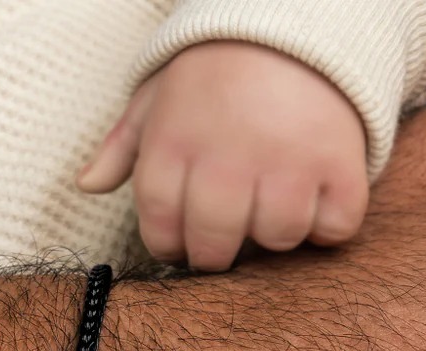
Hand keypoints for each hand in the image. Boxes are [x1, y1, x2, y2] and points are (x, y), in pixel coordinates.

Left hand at [76, 41, 368, 269]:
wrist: (295, 16)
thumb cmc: (215, 73)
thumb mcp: (157, 99)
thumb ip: (122, 147)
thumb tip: (86, 185)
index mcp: (173, 148)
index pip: (160, 232)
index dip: (171, 247)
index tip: (182, 241)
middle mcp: (226, 160)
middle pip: (215, 249)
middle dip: (218, 252)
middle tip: (228, 231)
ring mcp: (286, 162)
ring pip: (277, 240)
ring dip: (277, 233)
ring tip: (274, 202)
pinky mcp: (339, 163)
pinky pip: (334, 227)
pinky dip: (329, 223)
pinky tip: (316, 196)